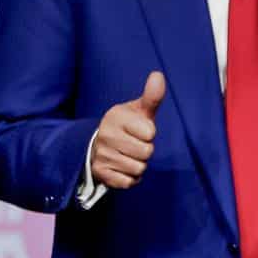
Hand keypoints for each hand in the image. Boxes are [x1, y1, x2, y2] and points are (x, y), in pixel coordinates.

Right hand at [90, 71, 164, 189]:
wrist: (99, 146)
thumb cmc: (128, 126)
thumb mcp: (139, 110)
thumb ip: (152, 96)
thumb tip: (158, 75)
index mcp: (115, 116)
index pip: (150, 133)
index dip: (149, 133)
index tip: (140, 130)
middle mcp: (105, 134)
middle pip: (146, 152)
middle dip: (145, 151)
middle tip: (134, 145)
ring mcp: (100, 154)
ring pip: (138, 168)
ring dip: (138, 165)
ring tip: (128, 155)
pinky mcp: (100, 173)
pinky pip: (128, 182)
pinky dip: (130, 178)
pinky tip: (122, 168)